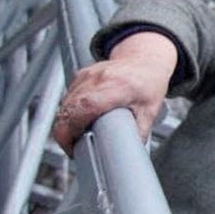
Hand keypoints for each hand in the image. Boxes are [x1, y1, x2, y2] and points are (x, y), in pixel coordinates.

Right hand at [52, 32, 177, 155]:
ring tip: (79, 135)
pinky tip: (81, 119)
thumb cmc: (149, 82)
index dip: (73, 129)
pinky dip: (70, 111)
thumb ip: (140, 133)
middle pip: (68, 108)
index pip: (85, 107)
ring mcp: (87, 75)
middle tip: (74, 147)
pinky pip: (67, 97)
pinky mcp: (81, 75)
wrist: (145, 59)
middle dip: (65, 132)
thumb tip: (132, 154)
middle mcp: (98, 78)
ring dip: (66, 122)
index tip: (73, 146)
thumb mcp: (150, 110)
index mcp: (117, 86)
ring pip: (64, 104)